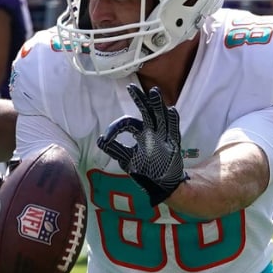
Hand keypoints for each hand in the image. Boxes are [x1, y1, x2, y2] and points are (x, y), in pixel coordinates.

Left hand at [96, 85, 187, 206]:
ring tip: (154, 92)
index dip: (116, 128)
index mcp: (141, 133)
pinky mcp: (174, 145)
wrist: (161, 185)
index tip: (105, 139)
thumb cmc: (145, 171)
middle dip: (140, 99)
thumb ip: (115, 150)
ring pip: (161, 116)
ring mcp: (164, 136)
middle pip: (147, 111)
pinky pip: (174, 130)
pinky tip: (171, 110)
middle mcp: (152, 131)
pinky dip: (173, 121)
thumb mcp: (127, 160)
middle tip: (131, 88)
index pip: (128, 123)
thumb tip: (99, 140)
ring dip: (158, 105)